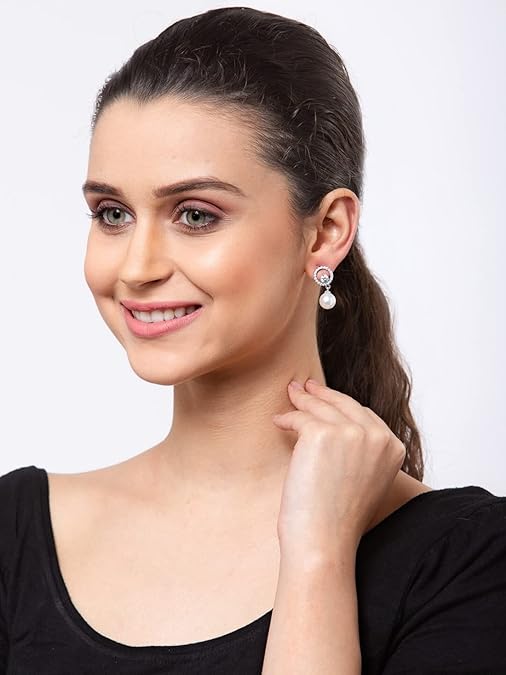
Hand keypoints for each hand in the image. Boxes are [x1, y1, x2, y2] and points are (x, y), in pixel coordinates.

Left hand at [273, 379, 406, 559]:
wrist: (323, 542)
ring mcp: (352, 433)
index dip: (342, 405)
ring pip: (321, 407)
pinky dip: (288, 418)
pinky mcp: (323, 433)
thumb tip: (334, 425)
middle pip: (345, 405)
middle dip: (322, 394)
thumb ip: (359, 451)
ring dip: (302, 401)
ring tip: (290, 396)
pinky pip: (301, 418)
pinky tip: (279, 421)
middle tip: (304, 386)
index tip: (326, 397)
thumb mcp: (363, 479)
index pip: (365, 416)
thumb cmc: (339, 520)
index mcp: (393, 448)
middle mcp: (377, 437)